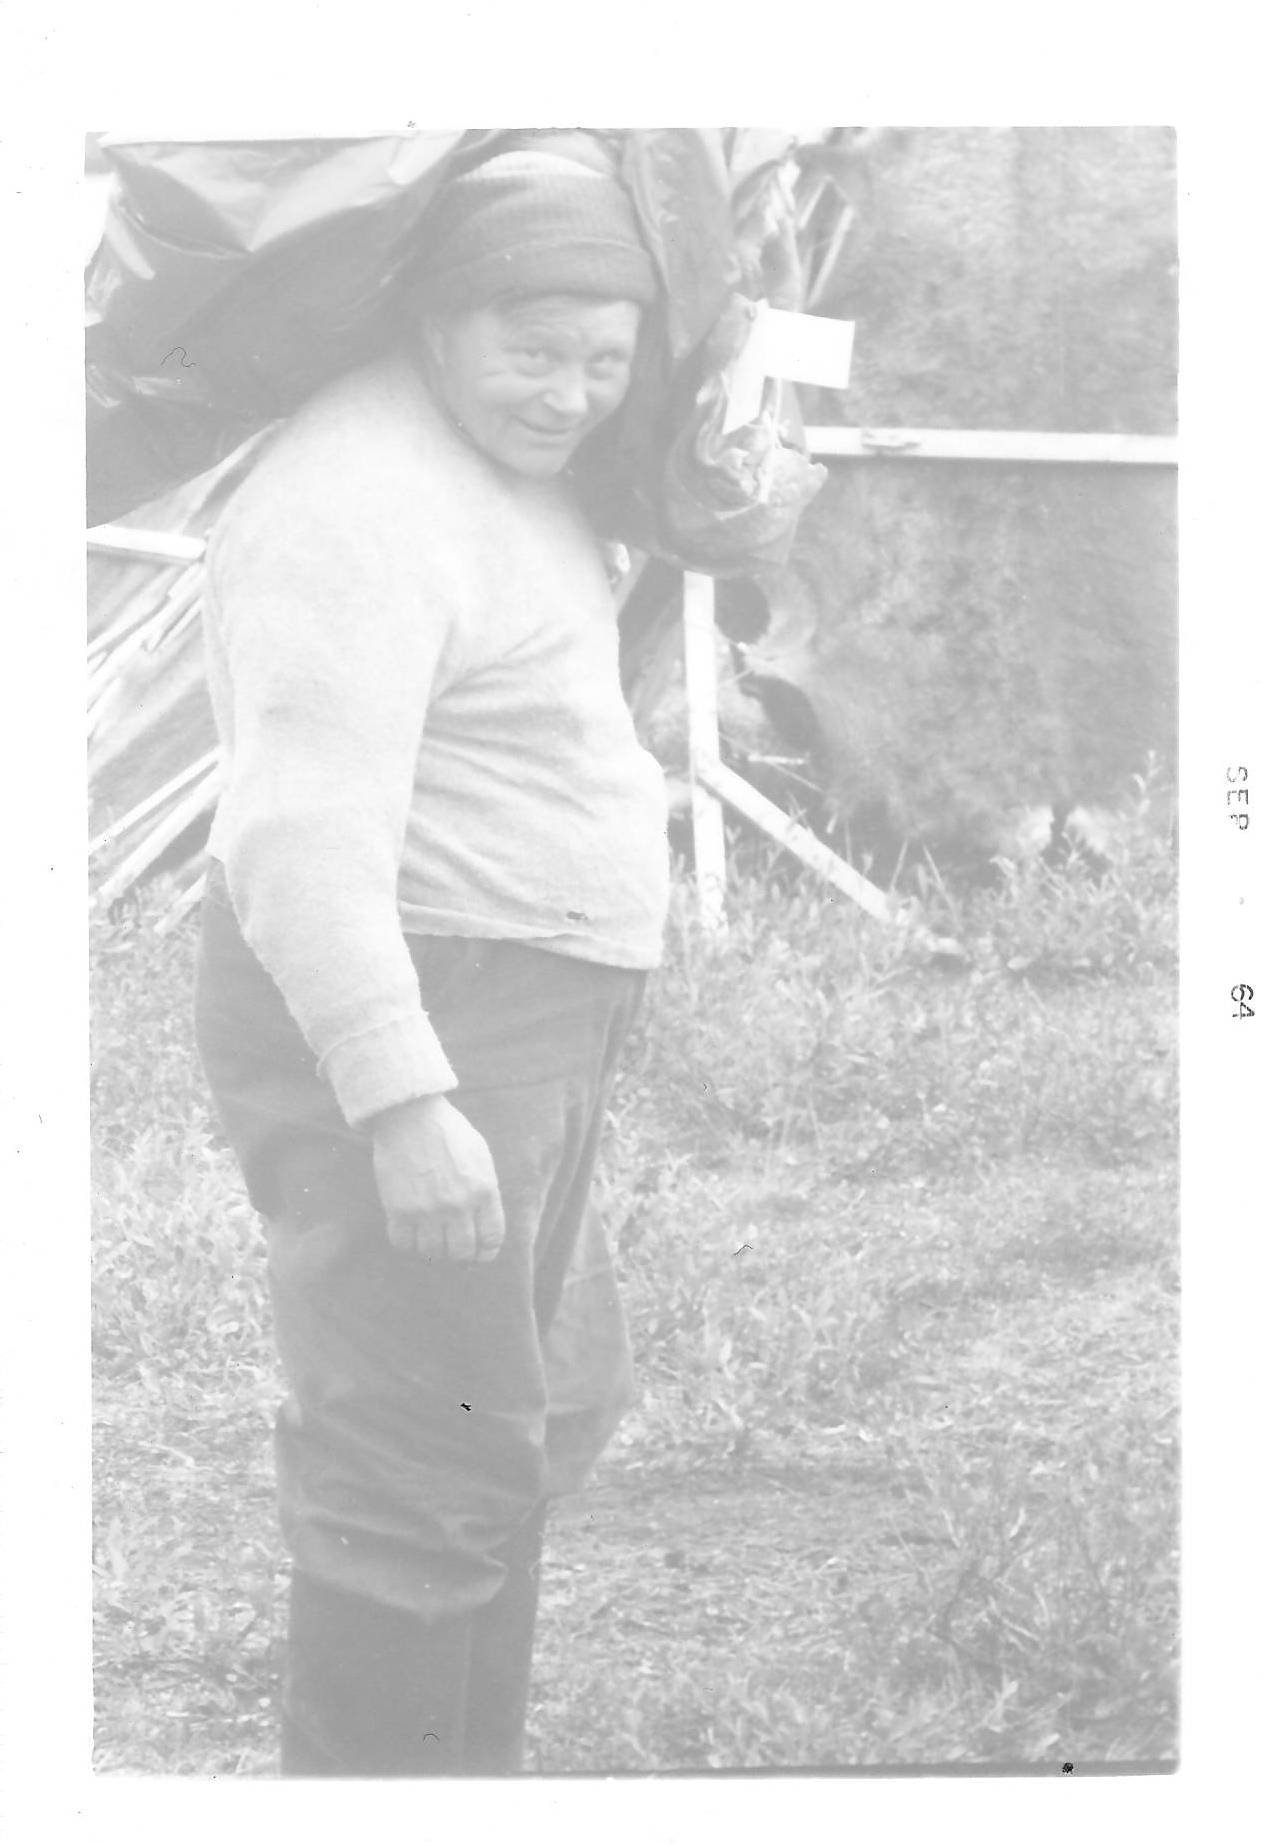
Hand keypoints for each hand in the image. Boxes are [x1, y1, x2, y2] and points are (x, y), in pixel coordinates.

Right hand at [370, 1094, 504, 1263]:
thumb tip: (485, 1223)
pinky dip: (406, 1242)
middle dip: (459, 1254)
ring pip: (432, 1253)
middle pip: (462, 1252)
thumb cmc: (448, 1132)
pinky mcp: (399, 1209)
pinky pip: (403, 1243)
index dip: (486, 1252)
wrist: (411, 1115)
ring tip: (429, 1237)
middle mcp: (458, 1204)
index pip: (492, 1238)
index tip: (479, 1254)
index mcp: (483, 1190)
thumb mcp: (480, 1156)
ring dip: (431, 1249)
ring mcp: (428, 1209)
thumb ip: (486, 1189)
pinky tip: (409, 1230)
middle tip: (451, 1247)